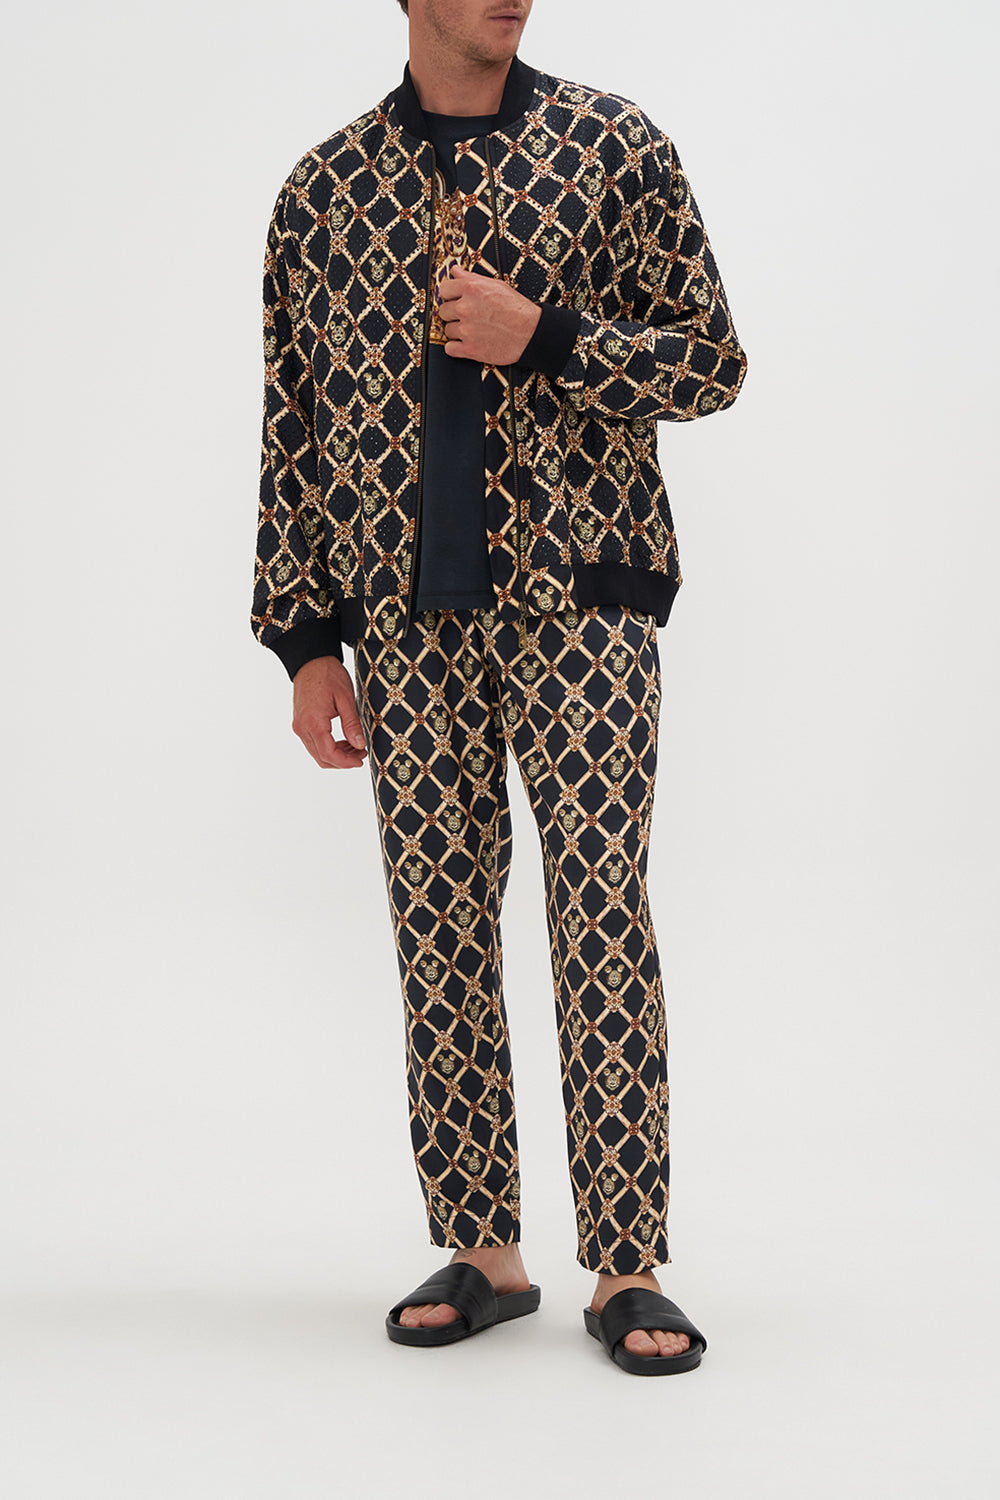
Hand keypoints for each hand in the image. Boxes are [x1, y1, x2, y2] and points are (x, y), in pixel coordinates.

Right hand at [291, 655, 368, 769]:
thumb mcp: (346, 699)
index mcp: (313, 723)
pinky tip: (344, 739)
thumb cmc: (328, 675)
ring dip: (336, 754)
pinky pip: (314, 743)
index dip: (346, 762)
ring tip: (355, 746)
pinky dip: (328, 746)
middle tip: (361, 753)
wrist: (310, 660)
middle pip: (322, 758)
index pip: (329, 754)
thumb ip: (352, 724)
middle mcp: (302, 728)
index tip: (361, 760)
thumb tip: (359, 745)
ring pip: (317, 752)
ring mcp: (299, 726)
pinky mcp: (300, 723)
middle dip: (343, 761)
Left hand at [437, 263, 540, 365]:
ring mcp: (466, 330)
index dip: (450, 295)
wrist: (531, 332)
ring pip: (447, 330)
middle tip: (466, 316)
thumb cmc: (517, 309)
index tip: (454, 299)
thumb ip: (472, 278)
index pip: (444, 289)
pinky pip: (449, 348)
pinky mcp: (470, 349)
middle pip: (443, 311)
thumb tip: (455, 271)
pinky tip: (465, 343)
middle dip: (453, 313)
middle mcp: (465, 308)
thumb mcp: (496, 285)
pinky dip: (455, 347)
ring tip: (471, 329)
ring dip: (456, 331)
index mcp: (471, 289)